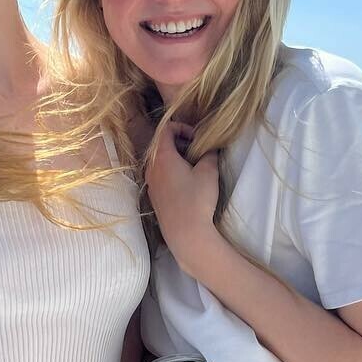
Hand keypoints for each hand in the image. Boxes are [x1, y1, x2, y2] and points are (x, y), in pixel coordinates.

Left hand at [145, 122, 221, 277]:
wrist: (185, 233)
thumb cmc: (197, 200)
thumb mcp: (209, 171)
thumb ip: (209, 154)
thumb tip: (210, 148)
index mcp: (162, 157)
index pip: (166, 129)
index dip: (182, 127)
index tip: (197, 137)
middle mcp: (151, 167)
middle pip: (161, 144)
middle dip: (180, 142)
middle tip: (197, 150)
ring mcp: (150, 183)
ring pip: (160, 160)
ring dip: (175, 157)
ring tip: (194, 166)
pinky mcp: (153, 196)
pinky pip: (159, 174)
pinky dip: (171, 170)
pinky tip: (186, 182)